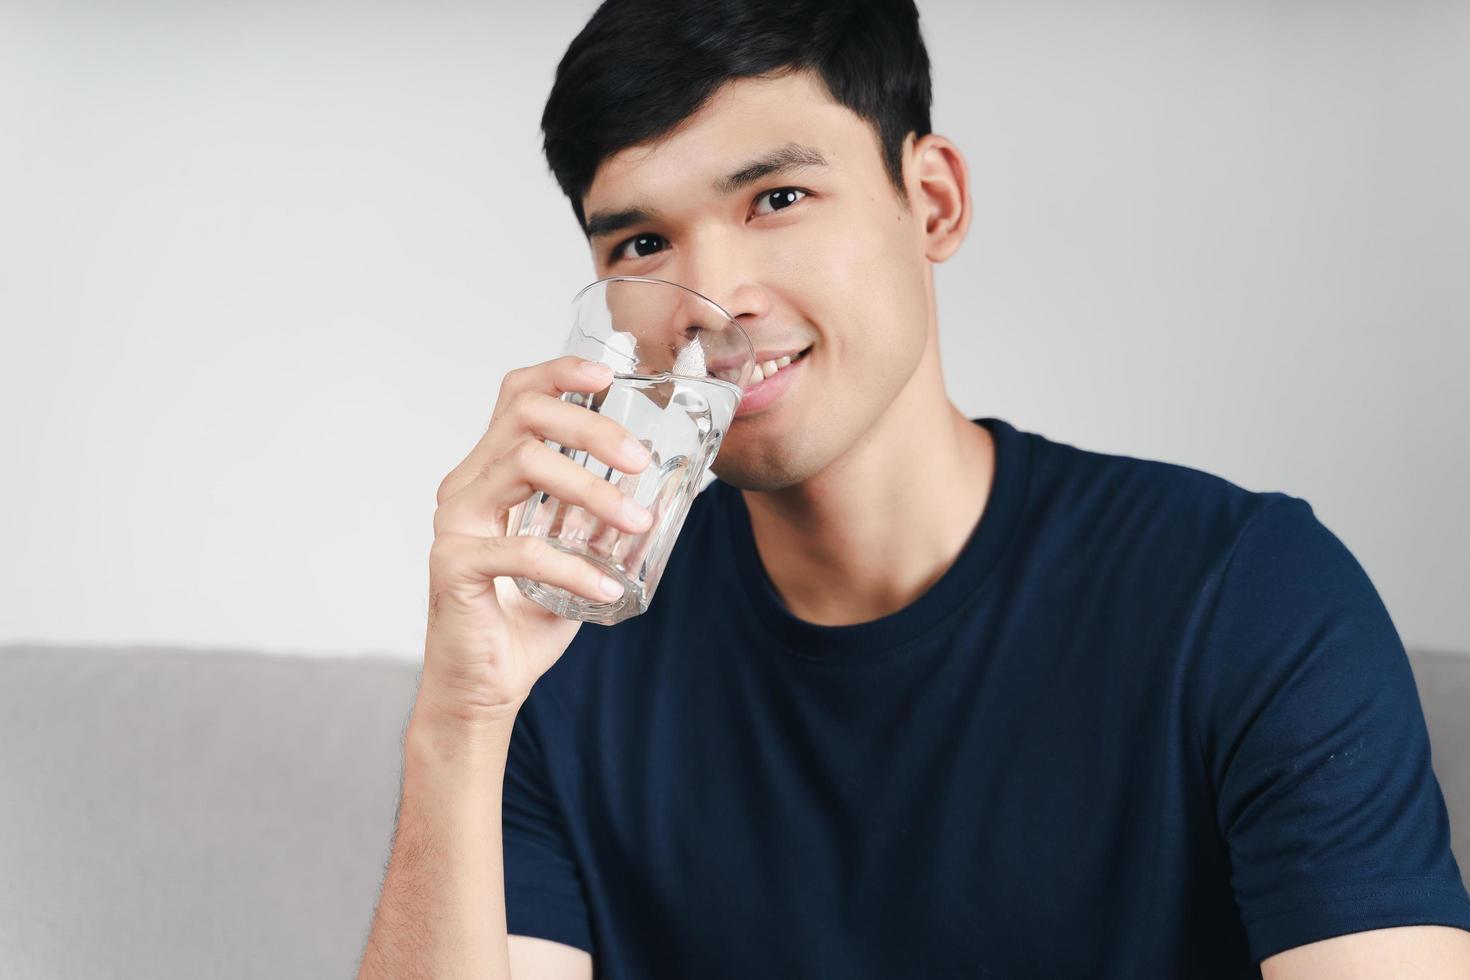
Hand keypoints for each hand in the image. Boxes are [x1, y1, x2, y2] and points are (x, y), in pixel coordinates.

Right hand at [420, 355, 654, 724]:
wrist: (487, 685)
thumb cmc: (527, 616)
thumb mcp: (577, 555)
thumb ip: (604, 520)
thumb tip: (665, 490)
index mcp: (491, 472)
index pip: (516, 397)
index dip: (560, 374)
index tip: (609, 376)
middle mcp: (466, 486)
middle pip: (524, 417)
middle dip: (590, 426)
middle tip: (639, 458)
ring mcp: (455, 523)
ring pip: (523, 464)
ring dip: (591, 489)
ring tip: (636, 520)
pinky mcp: (453, 566)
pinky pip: (518, 550)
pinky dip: (571, 567)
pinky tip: (605, 589)